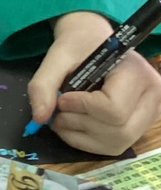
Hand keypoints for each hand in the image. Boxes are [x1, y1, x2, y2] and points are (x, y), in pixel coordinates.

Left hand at [28, 10, 160, 154]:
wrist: (92, 42)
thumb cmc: (79, 45)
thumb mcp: (58, 56)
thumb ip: (44, 83)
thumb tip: (39, 118)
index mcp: (136, 72)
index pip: (114, 108)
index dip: (82, 107)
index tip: (63, 97)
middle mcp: (151, 97)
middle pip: (118, 131)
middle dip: (80, 124)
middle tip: (58, 110)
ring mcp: (149, 115)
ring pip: (116, 143)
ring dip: (81, 136)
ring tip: (63, 118)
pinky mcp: (139, 127)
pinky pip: (114, 147)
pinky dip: (87, 142)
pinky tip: (73, 126)